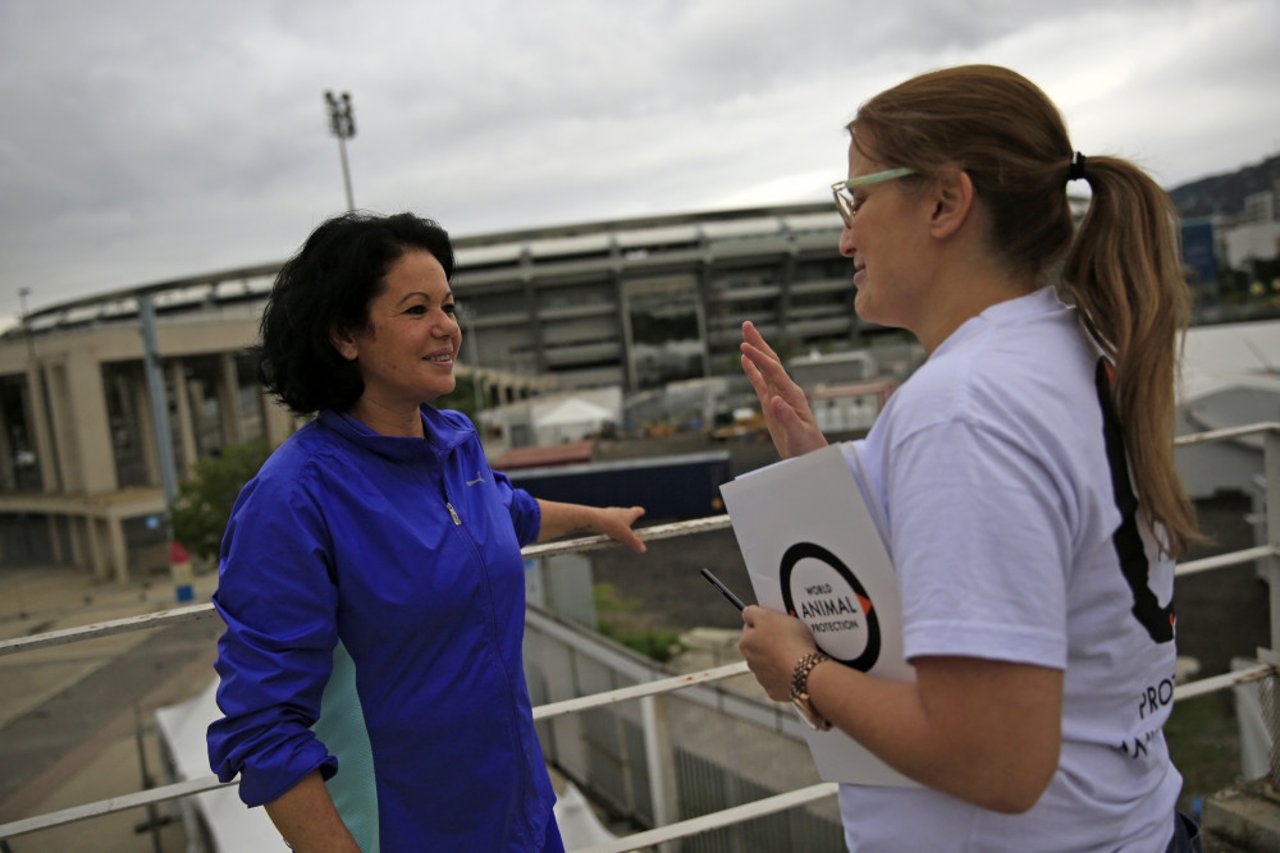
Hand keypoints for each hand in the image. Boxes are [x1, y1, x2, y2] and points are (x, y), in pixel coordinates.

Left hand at [589, 505, 646, 552]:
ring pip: (616, 516)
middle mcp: (619, 511)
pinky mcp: (600, 516)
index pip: (637, 511)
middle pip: (626, 512)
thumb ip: (634, 543)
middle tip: (631, 520)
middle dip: (629, 516)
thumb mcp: (625, 537)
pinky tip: (606, 530)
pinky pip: (607, 521)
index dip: (640, 512)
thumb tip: (643, 549)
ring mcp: (609, 513)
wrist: (593, 519)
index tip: (642, 511)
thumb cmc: (612, 525)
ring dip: (618, 521)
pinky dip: (609, 525)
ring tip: (618, 528)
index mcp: (628, 513)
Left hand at [738, 605, 819, 701]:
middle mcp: (750, 661)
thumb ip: (752, 612)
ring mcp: (762, 677)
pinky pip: (780, 679)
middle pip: (760, 646)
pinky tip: (795, 668)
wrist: (806, 673)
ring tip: (795, 653)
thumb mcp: (769, 616)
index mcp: (746, 642)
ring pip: (770, 663)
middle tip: (788, 637)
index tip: (776, 622)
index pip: (750, 628)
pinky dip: (786, 674)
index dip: (764, 623)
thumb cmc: (789, 642)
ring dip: (778, 658)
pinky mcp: (775, 690)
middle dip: (771, 641)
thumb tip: (746, 613)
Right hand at [739, 321, 826, 458]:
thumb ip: (787, 417)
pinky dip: (752, 370)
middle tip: (746, 324)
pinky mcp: (772, 403)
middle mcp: (785, 390)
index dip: (759, 358)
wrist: (811, 455)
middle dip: (759, 343)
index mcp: (791, 394)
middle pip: (770, 361)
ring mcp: (778, 395)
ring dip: (755, 352)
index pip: (773, 370)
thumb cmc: (807, 447)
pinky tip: (745, 360)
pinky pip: (760, 383)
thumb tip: (774, 400)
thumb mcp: (798, 434)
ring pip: (765, 368)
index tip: (745, 346)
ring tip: (744, 336)